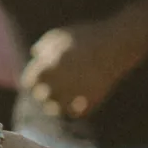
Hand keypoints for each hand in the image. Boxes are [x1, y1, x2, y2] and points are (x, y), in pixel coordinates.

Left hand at [23, 19, 147, 122]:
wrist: (118, 43)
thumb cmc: (86, 36)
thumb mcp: (60, 35)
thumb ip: (43, 47)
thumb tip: (35, 56)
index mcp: (49, 66)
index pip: (29, 82)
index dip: (32, 79)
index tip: (37, 78)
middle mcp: (59, 82)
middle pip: (41, 96)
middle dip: (43, 91)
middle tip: (48, 87)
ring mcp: (75, 93)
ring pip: (55, 108)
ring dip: (55, 103)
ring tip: (61, 96)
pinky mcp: (91, 101)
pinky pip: (76, 112)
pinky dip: (74, 108)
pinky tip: (77, 101)